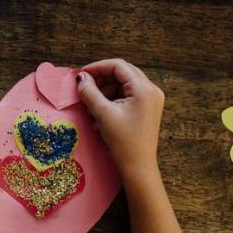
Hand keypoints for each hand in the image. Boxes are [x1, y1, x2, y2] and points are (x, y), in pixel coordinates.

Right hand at [76, 59, 164, 185]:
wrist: (138, 166)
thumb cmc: (122, 140)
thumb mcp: (102, 113)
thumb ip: (89, 91)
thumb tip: (80, 77)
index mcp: (144, 89)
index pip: (118, 66)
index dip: (97, 67)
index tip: (81, 75)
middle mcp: (151, 90)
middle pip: (122, 73)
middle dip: (101, 80)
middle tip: (84, 89)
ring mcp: (151, 99)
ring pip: (123, 84)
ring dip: (105, 92)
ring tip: (90, 106)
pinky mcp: (148, 109)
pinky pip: (127, 96)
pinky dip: (112, 100)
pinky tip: (99, 114)